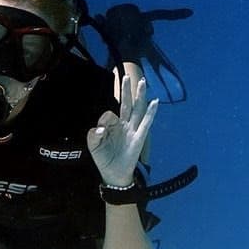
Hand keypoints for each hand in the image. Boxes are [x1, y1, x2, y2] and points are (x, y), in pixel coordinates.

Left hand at [87, 64, 158, 186]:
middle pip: (126, 104)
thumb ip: (94, 135)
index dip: (105, 119)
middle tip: (127, 75)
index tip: (101, 131)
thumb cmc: (104, 158)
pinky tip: (154, 102)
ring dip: (139, 96)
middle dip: (126, 90)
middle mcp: (123, 125)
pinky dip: (150, 112)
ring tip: (143, 82)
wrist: (114, 174)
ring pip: (137, 109)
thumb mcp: (94, 146)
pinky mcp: (139, 138)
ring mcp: (132, 130)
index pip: (109, 114)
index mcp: (111, 126)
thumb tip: (100, 127)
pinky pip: (146, 123)